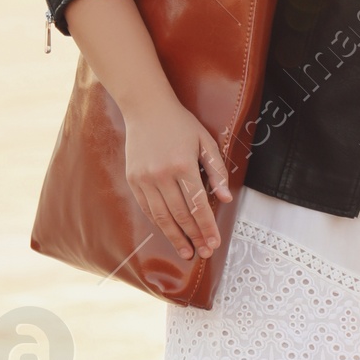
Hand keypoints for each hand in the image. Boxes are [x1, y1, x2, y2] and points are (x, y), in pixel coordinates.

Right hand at [123, 90, 231, 259]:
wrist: (146, 107)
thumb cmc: (180, 123)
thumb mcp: (205, 140)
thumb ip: (216, 170)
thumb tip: (226, 198)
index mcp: (183, 165)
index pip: (197, 204)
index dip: (206, 226)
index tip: (214, 242)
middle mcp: (162, 174)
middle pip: (180, 214)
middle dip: (193, 236)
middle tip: (203, 252)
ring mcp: (145, 178)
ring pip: (161, 216)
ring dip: (175, 237)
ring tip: (186, 251)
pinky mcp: (133, 179)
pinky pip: (147, 208)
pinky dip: (158, 223)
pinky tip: (168, 232)